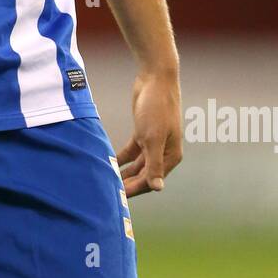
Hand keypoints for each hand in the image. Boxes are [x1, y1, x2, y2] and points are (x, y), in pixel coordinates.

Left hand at [116, 69, 182, 198]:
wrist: (155, 78)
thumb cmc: (157, 107)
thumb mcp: (153, 138)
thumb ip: (154, 164)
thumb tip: (158, 188)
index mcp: (170, 156)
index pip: (151, 180)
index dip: (134, 190)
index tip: (118, 198)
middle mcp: (163, 152)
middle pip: (143, 175)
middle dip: (128, 184)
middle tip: (109, 194)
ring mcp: (153, 142)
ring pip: (136, 165)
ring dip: (124, 173)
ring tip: (107, 182)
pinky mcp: (142, 133)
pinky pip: (131, 152)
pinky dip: (121, 159)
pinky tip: (109, 165)